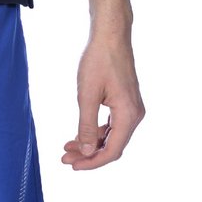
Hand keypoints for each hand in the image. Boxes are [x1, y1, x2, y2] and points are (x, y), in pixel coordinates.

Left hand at [61, 31, 144, 169]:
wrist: (110, 36)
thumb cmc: (98, 60)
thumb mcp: (87, 94)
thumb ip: (87, 125)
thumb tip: (87, 151)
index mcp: (128, 115)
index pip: (112, 150)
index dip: (93, 161)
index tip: (73, 165)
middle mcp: (135, 115)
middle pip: (112, 145)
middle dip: (89, 153)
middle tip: (66, 157)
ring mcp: (131, 108)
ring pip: (111, 135)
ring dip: (91, 143)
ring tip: (69, 146)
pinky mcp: (125, 101)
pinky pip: (112, 124)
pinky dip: (96, 131)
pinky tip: (80, 133)